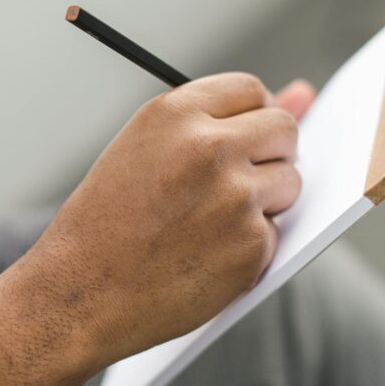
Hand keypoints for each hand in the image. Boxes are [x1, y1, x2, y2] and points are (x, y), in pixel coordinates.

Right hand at [0, 74, 313, 385]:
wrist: (78, 295)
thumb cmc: (106, 221)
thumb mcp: (147, 150)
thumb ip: (222, 120)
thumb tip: (306, 93)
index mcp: (176, 115)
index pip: (250, 90)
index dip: (250, 115)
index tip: (243, 135)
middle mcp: (211, 149)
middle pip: (283, 129)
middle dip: (272, 153)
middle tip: (236, 181)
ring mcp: (235, 200)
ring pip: (291, 182)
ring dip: (266, 201)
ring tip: (208, 223)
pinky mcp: (251, 248)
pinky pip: (276, 234)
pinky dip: (250, 247)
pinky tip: (205, 257)